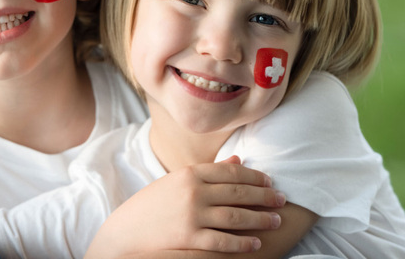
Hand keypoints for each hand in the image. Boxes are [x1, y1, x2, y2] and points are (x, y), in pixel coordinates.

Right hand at [85, 156, 284, 258]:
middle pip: (238, 192)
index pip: (230, 172)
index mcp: (189, 173)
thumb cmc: (150, 207)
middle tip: (281, 200)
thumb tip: (237, 161)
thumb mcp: (175, 183)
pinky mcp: (190, 239)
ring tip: (275, 221)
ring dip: (260, 219)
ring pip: (236, 216)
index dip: (254, 176)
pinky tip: (255, 243)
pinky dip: (243, 242)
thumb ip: (207, 173)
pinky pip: (224, 241)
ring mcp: (192, 215)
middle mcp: (193, 191)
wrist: (123, 234)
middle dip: (264, 196)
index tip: (269, 181)